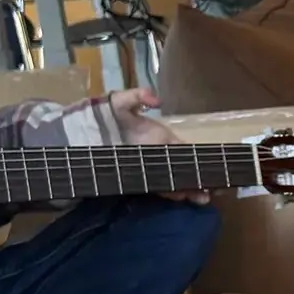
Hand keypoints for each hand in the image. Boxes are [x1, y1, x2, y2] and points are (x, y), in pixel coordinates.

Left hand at [108, 87, 208, 202]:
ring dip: (189, 189)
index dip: (198, 158)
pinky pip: (160, 188)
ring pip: (175, 180)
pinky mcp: (140, 180)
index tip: (210, 166)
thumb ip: (137, 96)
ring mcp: (151, 169)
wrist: (83, 137)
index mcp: (162, 137)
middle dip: (198, 179)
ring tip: (202, 197)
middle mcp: (160, 155)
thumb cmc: (105, 118)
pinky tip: (183, 198)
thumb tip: (158, 100)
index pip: (185, 149)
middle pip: (184, 168)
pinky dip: (172, 193)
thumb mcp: (120, 102)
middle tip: (211, 190)